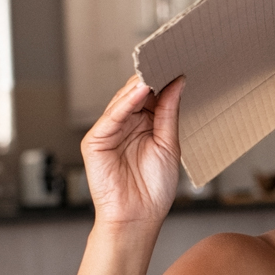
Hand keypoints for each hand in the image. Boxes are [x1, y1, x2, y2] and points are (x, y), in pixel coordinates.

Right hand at [82, 75, 183, 229]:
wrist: (138, 218)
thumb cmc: (154, 189)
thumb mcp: (169, 144)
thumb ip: (168, 113)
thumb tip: (177, 83)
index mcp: (145, 125)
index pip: (152, 95)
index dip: (163, 80)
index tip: (178, 62)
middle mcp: (126, 124)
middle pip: (136, 93)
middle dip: (151, 76)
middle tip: (168, 57)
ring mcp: (109, 131)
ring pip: (122, 100)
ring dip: (139, 84)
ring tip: (156, 67)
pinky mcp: (95, 140)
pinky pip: (111, 116)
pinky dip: (125, 102)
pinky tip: (140, 90)